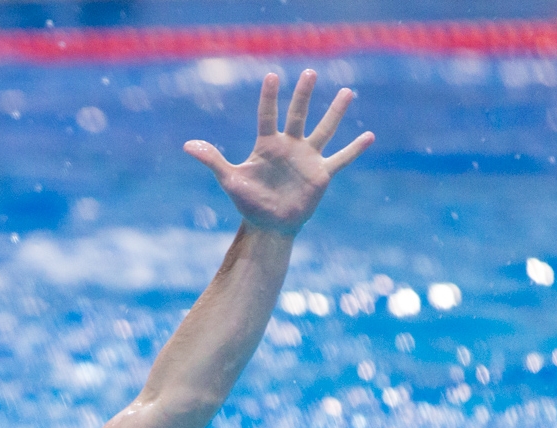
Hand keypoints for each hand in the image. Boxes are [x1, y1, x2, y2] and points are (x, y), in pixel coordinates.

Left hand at [185, 70, 373, 235]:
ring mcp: (307, 158)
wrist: (269, 225)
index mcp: (267, 146)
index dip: (269, 98)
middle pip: (298, 116)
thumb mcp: (230, 179)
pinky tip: (369, 136)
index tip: (272, 76)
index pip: (267, 116)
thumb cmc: (249, 202)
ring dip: (335, 113)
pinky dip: (354, 149)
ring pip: (324, 130)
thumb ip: (213, 159)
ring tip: (347, 92)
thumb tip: (187, 145)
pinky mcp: (321, 174)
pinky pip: (341, 159)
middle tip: (310, 73)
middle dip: (304, 95)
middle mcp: (289, 146)